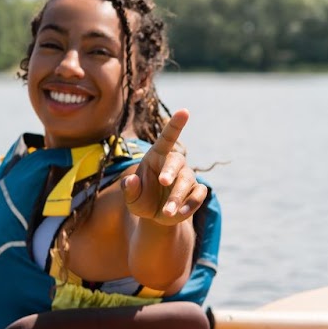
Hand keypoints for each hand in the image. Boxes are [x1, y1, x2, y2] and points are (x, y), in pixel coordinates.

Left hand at [122, 109, 207, 225]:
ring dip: (176, 197)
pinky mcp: (197, 191)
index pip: (167, 138)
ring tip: (165, 213)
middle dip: (171, 170)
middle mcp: (174, 164)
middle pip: (177, 161)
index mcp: (156, 157)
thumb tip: (131, 180)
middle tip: (162, 181)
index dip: (176, 125)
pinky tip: (178, 214)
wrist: (156, 217)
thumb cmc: (141, 200)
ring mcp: (187, 176)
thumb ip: (129, 189)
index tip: (184, 111)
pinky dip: (189, 205)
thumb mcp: (130, 197)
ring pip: (187, 181)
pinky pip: (198, 195)